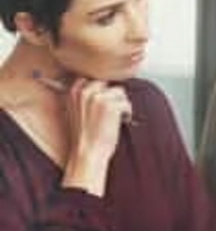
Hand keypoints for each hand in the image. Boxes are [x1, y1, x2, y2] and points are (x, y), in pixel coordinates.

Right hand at [60, 79, 130, 194]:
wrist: (88, 152)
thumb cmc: (86, 135)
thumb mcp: (76, 111)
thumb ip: (84, 97)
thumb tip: (101, 86)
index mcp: (74, 92)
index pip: (93, 78)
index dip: (102, 89)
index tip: (105, 100)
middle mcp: (85, 92)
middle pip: (108, 83)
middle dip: (112, 96)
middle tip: (111, 111)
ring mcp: (98, 97)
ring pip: (120, 92)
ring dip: (121, 104)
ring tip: (114, 118)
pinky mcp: (110, 105)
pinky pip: (127, 103)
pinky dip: (127, 113)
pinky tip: (120, 122)